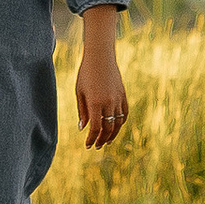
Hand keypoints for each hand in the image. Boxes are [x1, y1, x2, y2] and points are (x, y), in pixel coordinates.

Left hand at [75, 4, 126, 150]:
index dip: (91, 139)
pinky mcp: (123, 95)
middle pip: (108, 128)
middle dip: (101, 140)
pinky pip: (124, 113)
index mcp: (95, 102)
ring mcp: (118, 99)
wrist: (100, 57)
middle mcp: (108, 102)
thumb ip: (82, 111)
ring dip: (112, 134)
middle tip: (96, 146)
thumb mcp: (80, 92)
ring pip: (118, 123)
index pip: (96, 128)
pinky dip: (120, 122)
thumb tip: (83, 128)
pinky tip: (115, 127)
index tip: (87, 145)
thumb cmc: (85, 74)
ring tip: (105, 141)